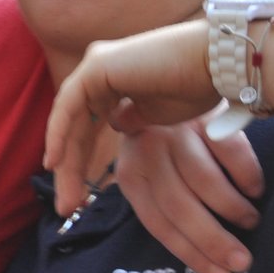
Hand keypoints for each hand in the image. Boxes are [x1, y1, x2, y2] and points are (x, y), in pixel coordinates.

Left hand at [44, 19, 220, 189]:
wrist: (218, 66)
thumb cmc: (198, 88)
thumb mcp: (158, 115)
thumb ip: (133, 120)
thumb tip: (118, 125)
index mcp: (115, 82)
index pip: (88, 129)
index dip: (81, 164)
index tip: (82, 200)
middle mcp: (102, 72)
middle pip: (76, 128)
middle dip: (70, 170)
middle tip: (67, 207)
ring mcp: (98, 66)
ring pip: (69, 121)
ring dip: (64, 161)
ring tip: (66, 198)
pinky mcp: (98, 65)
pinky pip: (69, 105)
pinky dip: (59, 134)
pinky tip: (55, 162)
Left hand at [96, 118, 261, 272]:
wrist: (168, 82)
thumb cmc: (165, 145)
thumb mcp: (152, 172)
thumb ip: (164, 205)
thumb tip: (201, 256)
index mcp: (131, 173)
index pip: (158, 223)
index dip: (190, 253)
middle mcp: (147, 151)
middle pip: (179, 206)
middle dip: (213, 240)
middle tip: (242, 262)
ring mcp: (176, 130)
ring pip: (204, 181)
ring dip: (232, 209)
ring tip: (250, 222)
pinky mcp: (203, 113)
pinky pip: (229, 150)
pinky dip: (246, 175)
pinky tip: (255, 190)